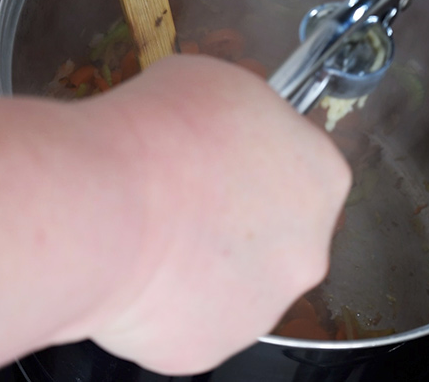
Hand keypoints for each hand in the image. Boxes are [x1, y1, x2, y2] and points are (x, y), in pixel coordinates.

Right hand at [74, 55, 350, 374]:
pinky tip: (136, 272)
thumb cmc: (159, 135)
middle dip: (235, 222)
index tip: (220, 160)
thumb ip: (244, 117)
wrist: (107, 206)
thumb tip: (226, 133)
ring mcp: (260, 306)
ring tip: (151, 236)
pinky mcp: (211, 345)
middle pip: (273, 235)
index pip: (299, 170)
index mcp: (321, 177)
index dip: (252, 162)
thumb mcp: (215, 82)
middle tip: (183, 201)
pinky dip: (165, 302)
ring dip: (202, 265)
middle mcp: (305, 251)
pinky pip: (189, 319)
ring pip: (232, 283)